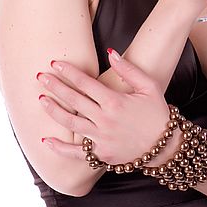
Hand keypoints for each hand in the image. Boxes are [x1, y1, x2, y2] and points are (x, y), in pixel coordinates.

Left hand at [38, 50, 170, 164]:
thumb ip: (128, 69)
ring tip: (41, 99)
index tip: (55, 64)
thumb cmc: (157, 112)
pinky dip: (59, 148)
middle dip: (55, 87)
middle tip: (41, 77)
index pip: (85, 83)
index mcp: (115, 101)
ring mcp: (101, 139)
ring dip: (54, 111)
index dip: (69, 72)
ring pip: (71, 124)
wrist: (166, 145)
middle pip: (74, 101)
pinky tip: (46, 139)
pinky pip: (75, 153)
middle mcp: (105, 120)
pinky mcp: (101, 155)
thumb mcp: (149, 86)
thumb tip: (110, 52)